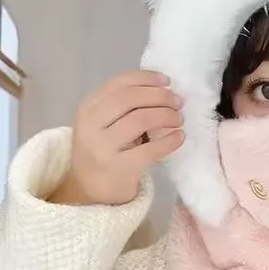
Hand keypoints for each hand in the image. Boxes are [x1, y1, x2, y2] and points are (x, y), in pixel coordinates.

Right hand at [49, 71, 183, 205]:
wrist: (89, 191)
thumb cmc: (104, 152)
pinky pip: (151, 149)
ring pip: (140, 119)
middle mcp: (91, 124)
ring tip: (178, 119)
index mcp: (88, 108)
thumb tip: (164, 90)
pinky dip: (170, 140)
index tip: (167, 81)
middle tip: (178, 102)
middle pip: (130, 98)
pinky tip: (179, 137)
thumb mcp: (103, 124)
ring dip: (166, 115)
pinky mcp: (119, 167)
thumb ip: (124, 106)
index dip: (146, 78)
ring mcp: (103, 147)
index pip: (119, 83)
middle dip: (159, 96)